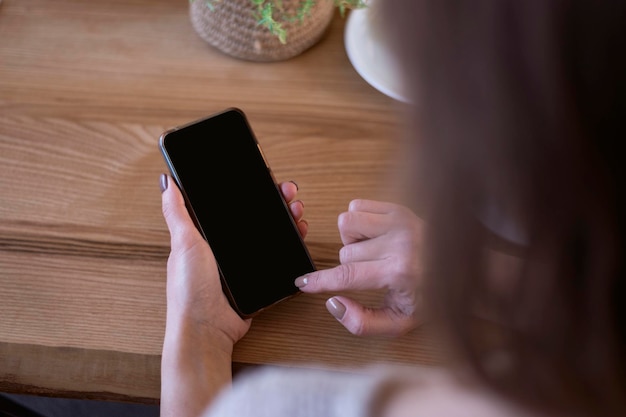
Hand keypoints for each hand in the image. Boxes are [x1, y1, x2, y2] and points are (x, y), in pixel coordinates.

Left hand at [159, 175, 306, 416]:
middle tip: (288, 192)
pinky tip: (298, 233)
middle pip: (254, 217)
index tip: (265, 178)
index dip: (248, 190)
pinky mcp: (256, 279)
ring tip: (297, 211)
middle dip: (274, 202)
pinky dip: (289, 245)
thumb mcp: (183, 243)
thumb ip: (177, 213)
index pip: (231, 205)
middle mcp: (224, 248)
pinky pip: (275, 257)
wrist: (207, 328)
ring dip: (285, 219)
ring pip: (268, 234)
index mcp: (205, 236)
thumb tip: (168, 182)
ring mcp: (242, 264)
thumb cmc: (189, 288)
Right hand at [295, 199, 422, 336]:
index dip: (319, 281)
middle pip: (344, 252)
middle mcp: (400, 242)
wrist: (461, 269)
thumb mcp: (398, 324)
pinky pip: (356, 205)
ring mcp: (401, 221)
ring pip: (346, 223)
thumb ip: (362, 322)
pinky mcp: (400, 208)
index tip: (302, 283)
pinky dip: (358, 221)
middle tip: (372, 272)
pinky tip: (374, 235)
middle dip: (350, 265)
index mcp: (400, 272)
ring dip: (352, 240)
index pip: (346, 275)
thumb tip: (332, 302)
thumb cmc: (430, 298)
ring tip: (372, 252)